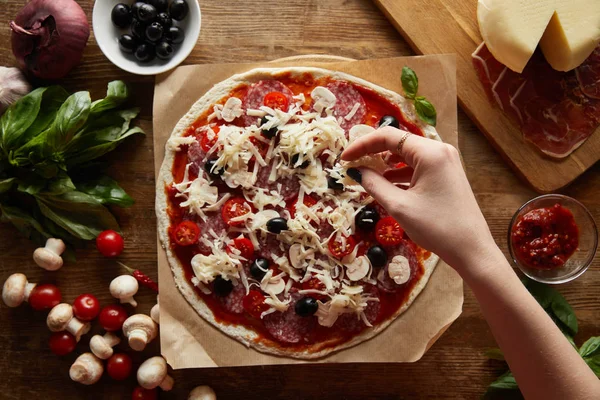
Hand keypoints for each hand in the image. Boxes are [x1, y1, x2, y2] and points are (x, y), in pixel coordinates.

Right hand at [341, 127, 496, 273]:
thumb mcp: (399, 206)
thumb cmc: (437, 227)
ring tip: (366, 176)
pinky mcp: (447, 175)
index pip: (388, 136)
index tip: (343, 159)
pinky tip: (386, 186)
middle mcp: (439, 150)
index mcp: (430, 152)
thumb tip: (356, 172)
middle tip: (352, 165)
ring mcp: (445, 162)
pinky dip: (399, 174)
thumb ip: (374, 184)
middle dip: (373, 152)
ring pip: (407, 155)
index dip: (361, 145)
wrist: (472, 249)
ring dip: (385, 164)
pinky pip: (417, 167)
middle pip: (398, 142)